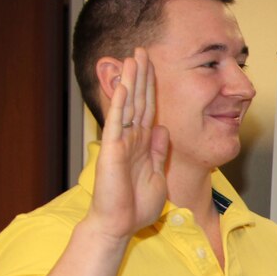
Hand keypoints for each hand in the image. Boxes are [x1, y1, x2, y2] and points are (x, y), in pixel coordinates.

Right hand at [85, 48, 169, 243]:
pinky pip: (118, 123)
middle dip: (141, 76)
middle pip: (139, 101)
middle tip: (142, 51)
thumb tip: (163, 129)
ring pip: (127, 106)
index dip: (152, 89)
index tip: (154, 68)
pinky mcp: (113, 150)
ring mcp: (121, 143)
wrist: (120, 224)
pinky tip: (124, 86)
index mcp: (143, 144)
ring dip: (131, 82)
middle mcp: (131, 139)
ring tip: (133, 58)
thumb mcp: (157, 174)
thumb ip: (159, 151)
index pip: (149, 110)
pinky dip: (121, 104)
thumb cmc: (136, 206)